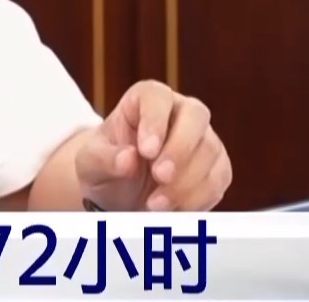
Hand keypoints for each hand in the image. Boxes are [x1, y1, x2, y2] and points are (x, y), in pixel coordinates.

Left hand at [73, 80, 229, 210]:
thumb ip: (102, 158)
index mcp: (146, 100)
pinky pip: (219, 179)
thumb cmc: (105, 168)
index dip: (155, 120)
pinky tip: (174, 211)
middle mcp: (180, 113)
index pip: (157, 96)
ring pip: (210, 150)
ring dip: (186, 181)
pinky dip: (198, 198)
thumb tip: (128, 159)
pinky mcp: (216, 168)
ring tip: (154, 205)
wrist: (120, 195)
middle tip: (159, 176)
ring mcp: (203, 139)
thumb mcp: (89, 163)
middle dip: (180, 148)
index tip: (145, 151)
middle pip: (196, 115)